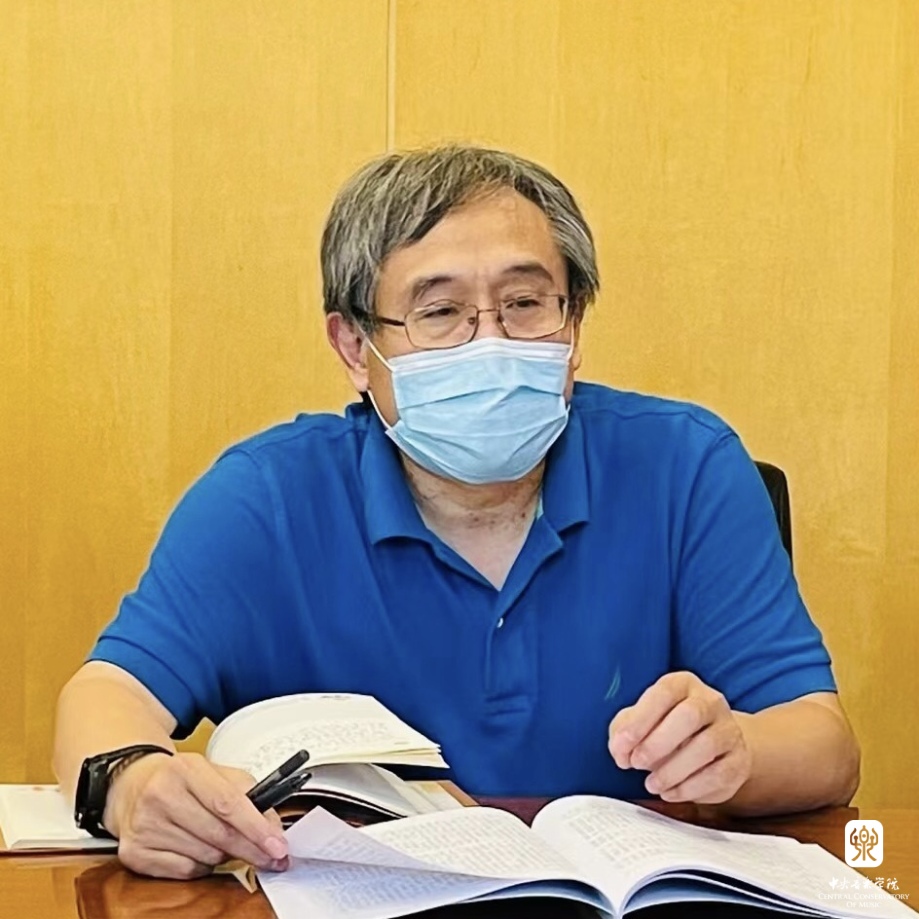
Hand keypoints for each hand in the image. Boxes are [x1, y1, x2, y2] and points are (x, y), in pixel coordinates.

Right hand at [104, 752, 288, 878]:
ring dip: (224, 855)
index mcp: (186, 769)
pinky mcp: (134, 852)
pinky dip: (200, 865)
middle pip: (219, 834)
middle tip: (272, 857)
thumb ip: (249, 795)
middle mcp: (161, 795)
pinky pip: (185, 872)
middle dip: (251, 849)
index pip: (228, 803)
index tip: (278, 845)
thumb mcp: (215, 773)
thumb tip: (274, 829)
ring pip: (205, 856)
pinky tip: (197, 849)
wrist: (132, 784)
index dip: (256, 828)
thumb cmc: (181, 780)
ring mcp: (145, 825)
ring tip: (221, 840)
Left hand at [608, 671, 752, 803]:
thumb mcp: (641, 721)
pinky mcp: (738, 761)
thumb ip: (624, 731)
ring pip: (706, 747)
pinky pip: (718, 775)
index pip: (664, 693)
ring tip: (652, 783)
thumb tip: (621, 750)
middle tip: (637, 763)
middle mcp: (710, 702)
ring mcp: (729, 730)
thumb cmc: (667, 729)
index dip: (641, 719)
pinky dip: (689, 788)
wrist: (712, 746)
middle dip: (657, 744)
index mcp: (683, 684)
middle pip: (689, 716)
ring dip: (672, 771)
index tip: (623, 744)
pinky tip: (670, 792)